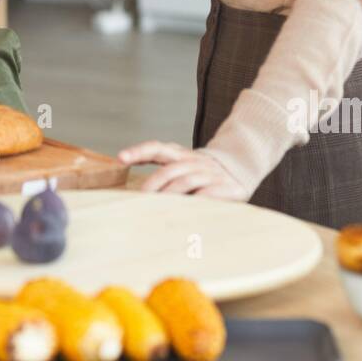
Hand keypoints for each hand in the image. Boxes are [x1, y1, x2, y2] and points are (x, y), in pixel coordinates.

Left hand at [118, 140, 248, 199]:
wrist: (240, 165)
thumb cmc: (202, 172)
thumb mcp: (183, 166)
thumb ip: (163, 173)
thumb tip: (134, 194)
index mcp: (180, 154)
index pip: (157, 148)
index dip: (138, 151)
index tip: (120, 158)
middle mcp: (194, 161)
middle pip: (168, 170)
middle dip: (152, 186)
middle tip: (138, 201)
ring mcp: (210, 173)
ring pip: (185, 181)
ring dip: (169, 195)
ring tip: (156, 210)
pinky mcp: (226, 186)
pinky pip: (209, 193)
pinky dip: (196, 201)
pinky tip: (186, 212)